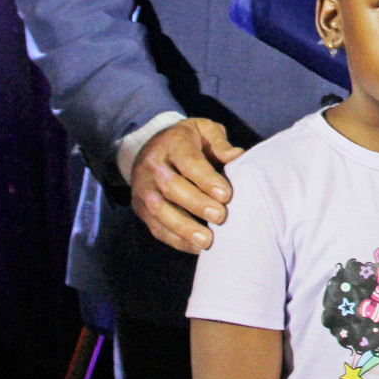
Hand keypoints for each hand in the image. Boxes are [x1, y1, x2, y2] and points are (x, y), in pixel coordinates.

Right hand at [130, 117, 241, 253]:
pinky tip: (196, 247)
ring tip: (207, 241)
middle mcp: (153, 166)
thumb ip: (220, 143)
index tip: (226, 195)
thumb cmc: (189, 141)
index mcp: (172, 144)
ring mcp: (143, 189)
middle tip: (220, 217)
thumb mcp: (205, 130)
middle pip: (171, 187)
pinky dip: (176, 240)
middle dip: (196, 204)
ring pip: (158, 210)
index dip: (206, 179)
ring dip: (183, 228)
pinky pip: (156, 227)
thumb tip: (237, 156)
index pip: (188, 162)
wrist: (152, 146)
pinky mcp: (141, 209)